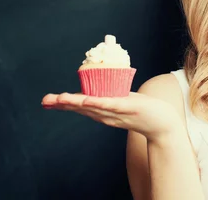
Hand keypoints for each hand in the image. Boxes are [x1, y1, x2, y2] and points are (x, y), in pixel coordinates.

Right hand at [41, 92, 182, 141]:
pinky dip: (96, 102)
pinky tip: (85, 100)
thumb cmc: (144, 110)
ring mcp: (115, 112)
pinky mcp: (127, 108)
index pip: (80, 107)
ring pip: (91, 106)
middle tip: (44, 101)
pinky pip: (109, 105)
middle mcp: (106, 114)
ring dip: (74, 102)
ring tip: (59, 99)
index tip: (46, 102)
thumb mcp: (124, 101)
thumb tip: (103, 84)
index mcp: (103, 112)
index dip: (63, 104)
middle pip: (80, 108)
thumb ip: (112, 96)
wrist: (163, 123)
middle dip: (62, 104)